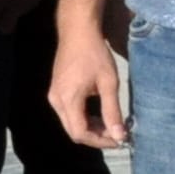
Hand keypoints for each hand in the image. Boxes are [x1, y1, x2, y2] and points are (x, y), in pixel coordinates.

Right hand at [49, 27, 127, 151]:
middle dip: (96, 137)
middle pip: (73, 131)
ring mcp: (54, 96)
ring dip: (91, 128)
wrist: (77, 32)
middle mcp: (56, 101)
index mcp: (68, 100)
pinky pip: (69, 113)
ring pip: (71, 123)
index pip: (80, 133)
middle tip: (118, 134)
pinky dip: (85, 118)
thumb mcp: (108, 83)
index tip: (120, 140)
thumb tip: (120, 136)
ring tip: (112, 124)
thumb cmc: (95, 55)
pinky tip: (99, 113)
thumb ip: (113, 111)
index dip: (101, 141)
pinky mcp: (56, 91)